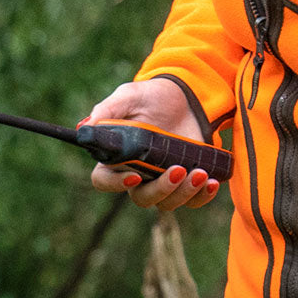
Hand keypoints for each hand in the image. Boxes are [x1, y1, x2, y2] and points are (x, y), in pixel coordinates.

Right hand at [85, 78, 220, 210]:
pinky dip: (203, 196)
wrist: (187, 95)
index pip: (104, 180)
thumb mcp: (129, 96)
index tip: (135, 176)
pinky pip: (193, 200)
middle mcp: (139, 173)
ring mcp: (164, 179)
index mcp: (117, 157)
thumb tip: (85, 127)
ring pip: (168, 202)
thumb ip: (107, 109)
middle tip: (178, 170)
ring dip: (184, 193)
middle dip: (161, 190)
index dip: (115, 184)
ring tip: (201, 173)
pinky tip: (212, 182)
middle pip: (142, 198)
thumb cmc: (151, 96)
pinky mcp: (188, 180)